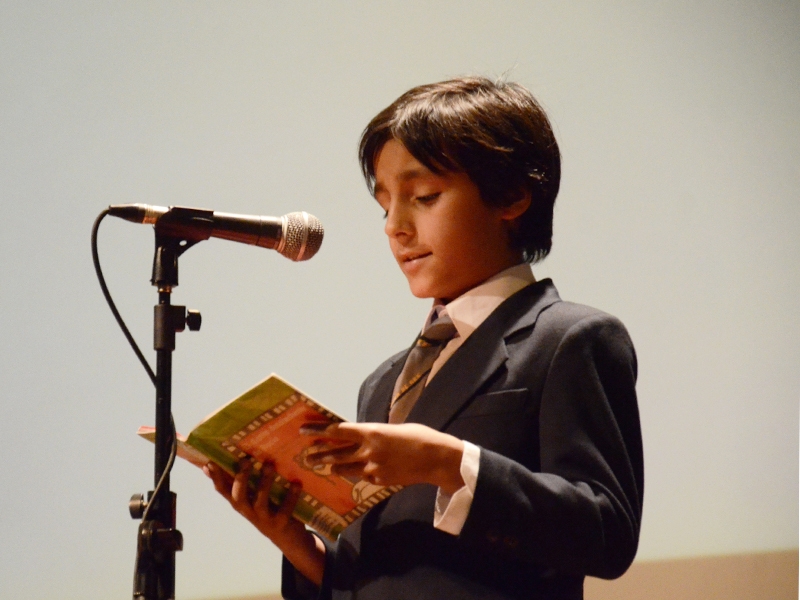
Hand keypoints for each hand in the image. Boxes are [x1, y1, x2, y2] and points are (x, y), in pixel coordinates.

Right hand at [204, 460, 324, 584]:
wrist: (289, 540)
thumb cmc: (270, 511)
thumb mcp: (255, 499)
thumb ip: (246, 484)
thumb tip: (231, 462)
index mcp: (241, 505)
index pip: (223, 491)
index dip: (215, 478)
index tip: (209, 463)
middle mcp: (249, 513)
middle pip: (238, 497)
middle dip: (240, 479)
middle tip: (245, 460)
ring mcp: (264, 520)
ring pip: (260, 503)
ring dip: (264, 483)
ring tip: (269, 465)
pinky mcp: (281, 524)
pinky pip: (285, 509)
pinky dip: (291, 495)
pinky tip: (296, 483)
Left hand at [301, 422, 464, 494]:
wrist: (436, 459)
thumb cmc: (419, 436)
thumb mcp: (393, 428)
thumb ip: (375, 434)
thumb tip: (363, 436)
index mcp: (371, 432)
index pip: (337, 431)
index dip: (318, 431)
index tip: (303, 431)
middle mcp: (368, 450)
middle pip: (335, 453)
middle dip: (318, 454)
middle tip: (305, 456)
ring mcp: (372, 468)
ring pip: (345, 468)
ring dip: (332, 466)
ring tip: (321, 467)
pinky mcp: (379, 481)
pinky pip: (363, 477)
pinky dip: (356, 474)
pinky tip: (352, 474)